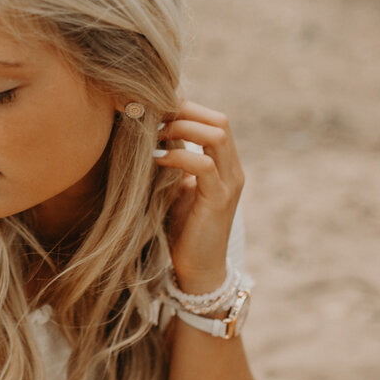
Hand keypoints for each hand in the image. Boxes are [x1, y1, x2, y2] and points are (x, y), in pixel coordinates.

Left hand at [154, 100, 243, 293]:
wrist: (196, 270)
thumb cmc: (180, 228)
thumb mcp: (174, 186)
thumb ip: (171, 160)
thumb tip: (147, 132)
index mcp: (224, 164)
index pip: (214, 120)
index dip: (186, 109)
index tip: (154, 109)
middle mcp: (232, 170)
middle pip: (219, 121)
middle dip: (184, 112)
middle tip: (152, 117)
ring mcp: (229, 184)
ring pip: (217, 135)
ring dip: (182, 128)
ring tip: (154, 135)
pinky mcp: (219, 201)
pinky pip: (204, 165)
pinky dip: (179, 155)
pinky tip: (156, 160)